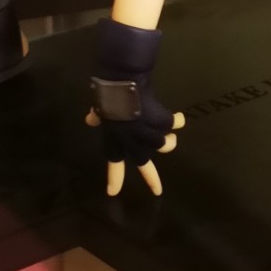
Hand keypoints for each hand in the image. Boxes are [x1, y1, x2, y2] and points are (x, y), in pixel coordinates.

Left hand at [86, 77, 184, 197]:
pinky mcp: (157, 119)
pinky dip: (176, 121)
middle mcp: (129, 138)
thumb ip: (98, 115)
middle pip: (142, 162)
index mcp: (114, 135)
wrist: (122, 77)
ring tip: (173, 135)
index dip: (114, 177)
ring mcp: (143, 130)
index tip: (112, 192)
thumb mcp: (101, 105)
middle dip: (151, 178)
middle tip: (158, 190)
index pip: (113, 160)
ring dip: (169, 141)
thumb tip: (90, 120)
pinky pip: (170, 124)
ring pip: (161, 144)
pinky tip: (180, 118)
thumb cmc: (109, 89)